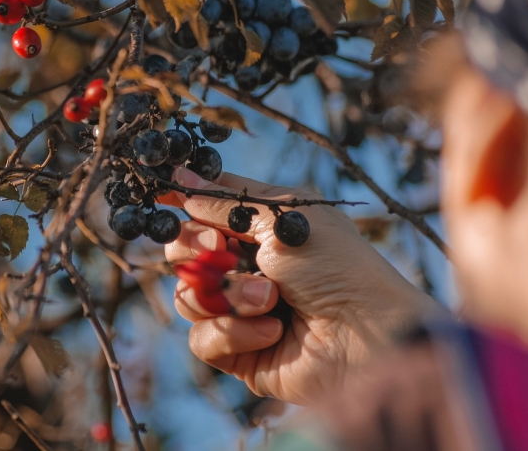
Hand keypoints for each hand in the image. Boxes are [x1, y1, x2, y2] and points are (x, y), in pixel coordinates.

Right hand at [165, 168, 443, 404]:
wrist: (366, 336)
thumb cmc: (337, 266)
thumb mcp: (282, 218)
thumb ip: (226, 201)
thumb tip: (179, 177)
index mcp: (261, 227)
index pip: (206, 208)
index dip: (182, 201)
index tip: (161, 195)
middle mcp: (247, 265)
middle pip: (183, 251)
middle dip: (196, 248)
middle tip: (220, 248)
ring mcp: (240, 309)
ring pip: (188, 296)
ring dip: (226, 294)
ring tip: (269, 299)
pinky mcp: (238, 350)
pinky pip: (202, 339)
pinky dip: (234, 332)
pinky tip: (272, 331)